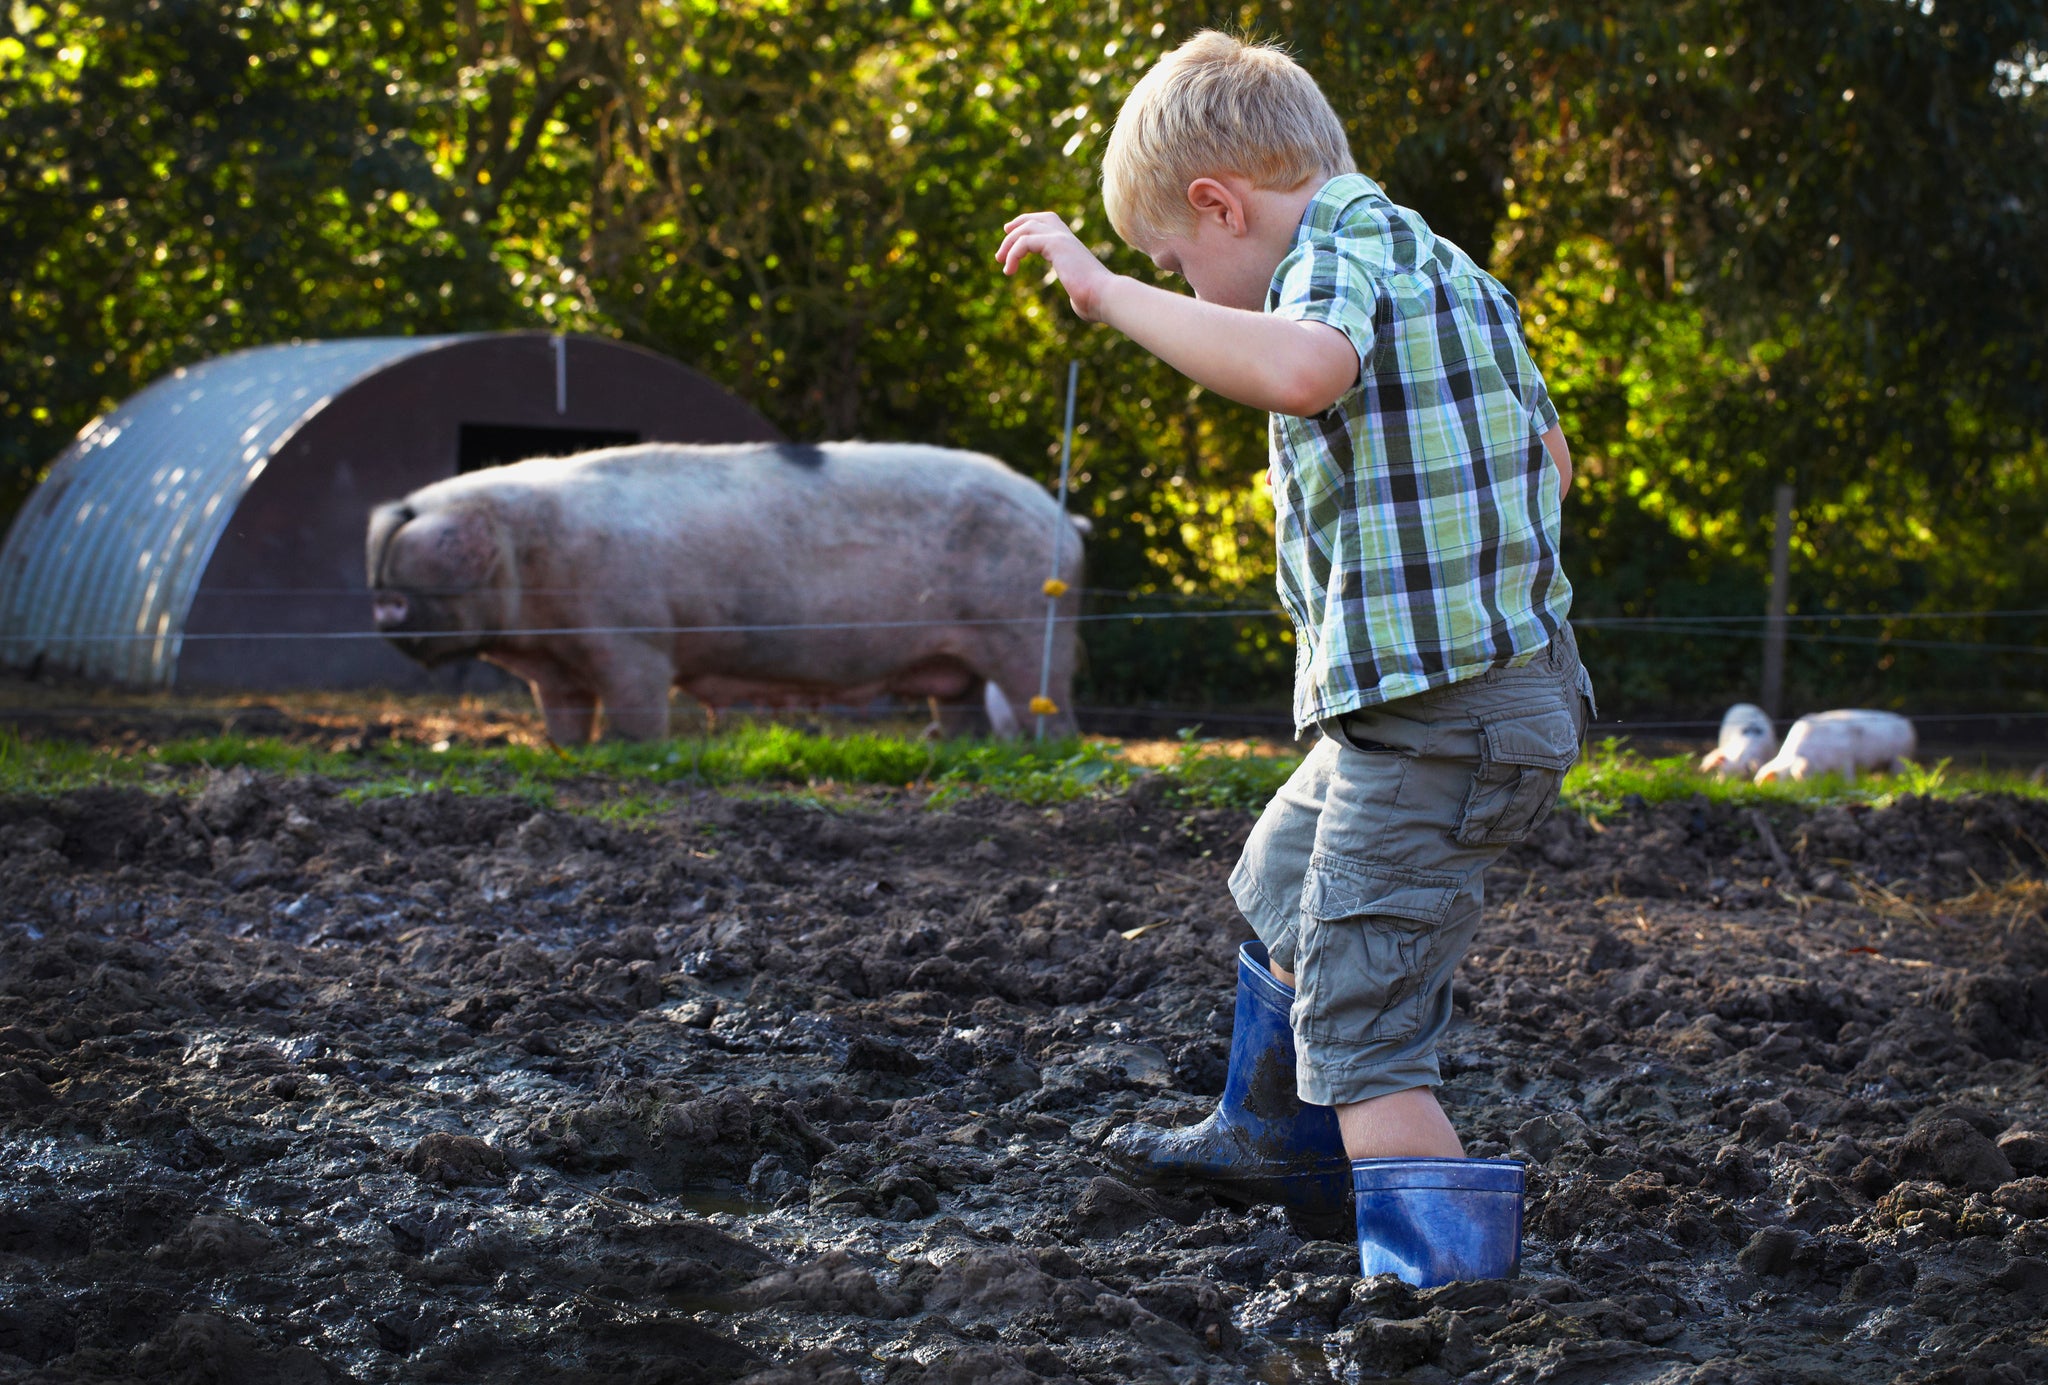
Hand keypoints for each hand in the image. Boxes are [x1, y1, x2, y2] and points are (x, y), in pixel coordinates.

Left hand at [996, 211, 1118, 320]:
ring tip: (1001, 263)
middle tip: (1000, 253)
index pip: (1046, 221)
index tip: (1009, 233)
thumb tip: (1078, 303)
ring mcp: (1061, 238)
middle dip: (1013, 231)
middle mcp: (1066, 237)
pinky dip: (1013, 254)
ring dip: (1009, 244)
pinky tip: (1009, 270)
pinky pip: (1025, 241)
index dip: (1026, 223)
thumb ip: (1075, 293)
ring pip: (1026, 228)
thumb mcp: (1081, 295)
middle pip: (1033, 220)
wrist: (1104, 295)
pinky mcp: (1056, 244)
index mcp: (1070, 244)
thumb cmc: (1095, 300)